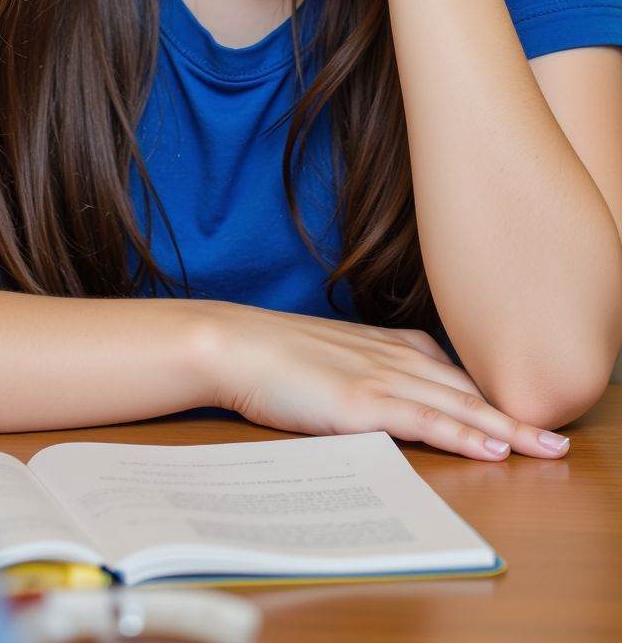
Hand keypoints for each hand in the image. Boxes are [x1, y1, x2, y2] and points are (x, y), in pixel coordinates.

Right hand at [211, 307, 570, 460]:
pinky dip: (464, 436)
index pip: (453, 373)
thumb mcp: (332, 356)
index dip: (491, 395)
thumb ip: (367, 370)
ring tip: (546, 447)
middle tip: (558, 435)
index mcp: (387, 345)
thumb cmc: (273, 355)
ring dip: (507, 429)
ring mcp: (380, 378)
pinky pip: (425, 422)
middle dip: (516, 413)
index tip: (525, 412)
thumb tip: (390, 395)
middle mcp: (393, 357)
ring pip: (458, 406)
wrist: (234, 344)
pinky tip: (492, 448)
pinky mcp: (362, 403)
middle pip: (467, 389)